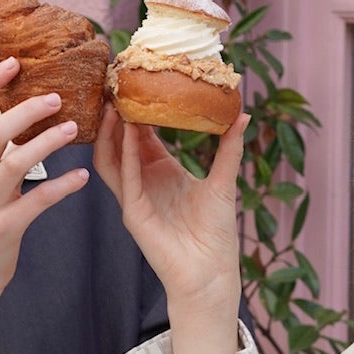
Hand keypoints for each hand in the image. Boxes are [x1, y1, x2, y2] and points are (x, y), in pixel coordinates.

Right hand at [0, 58, 88, 295]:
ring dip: (46, 143)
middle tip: (56, 96)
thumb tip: (19, 113)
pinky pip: (36, 202)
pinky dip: (61, 187)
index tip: (12, 61)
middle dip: (25, 110)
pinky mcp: (5, 227)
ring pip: (14, 163)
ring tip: (73, 129)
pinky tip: (82, 178)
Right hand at [92, 106, 245, 353]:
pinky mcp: (134, 214)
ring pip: (112, 159)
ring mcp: (135, 198)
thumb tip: (242, 112)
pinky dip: (126, 155)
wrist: (212, 273)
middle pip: (121, 142)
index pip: (142, 135)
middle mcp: (144, 182)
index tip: (139, 80)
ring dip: (111, 132)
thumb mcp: (224, 181)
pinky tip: (128, 133)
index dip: (138, 110)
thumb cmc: (216, 234)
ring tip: (113, 103)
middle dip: (117, 114)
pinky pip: (124, 180)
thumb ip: (229, 147)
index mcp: (161, 173)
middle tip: (117, 83)